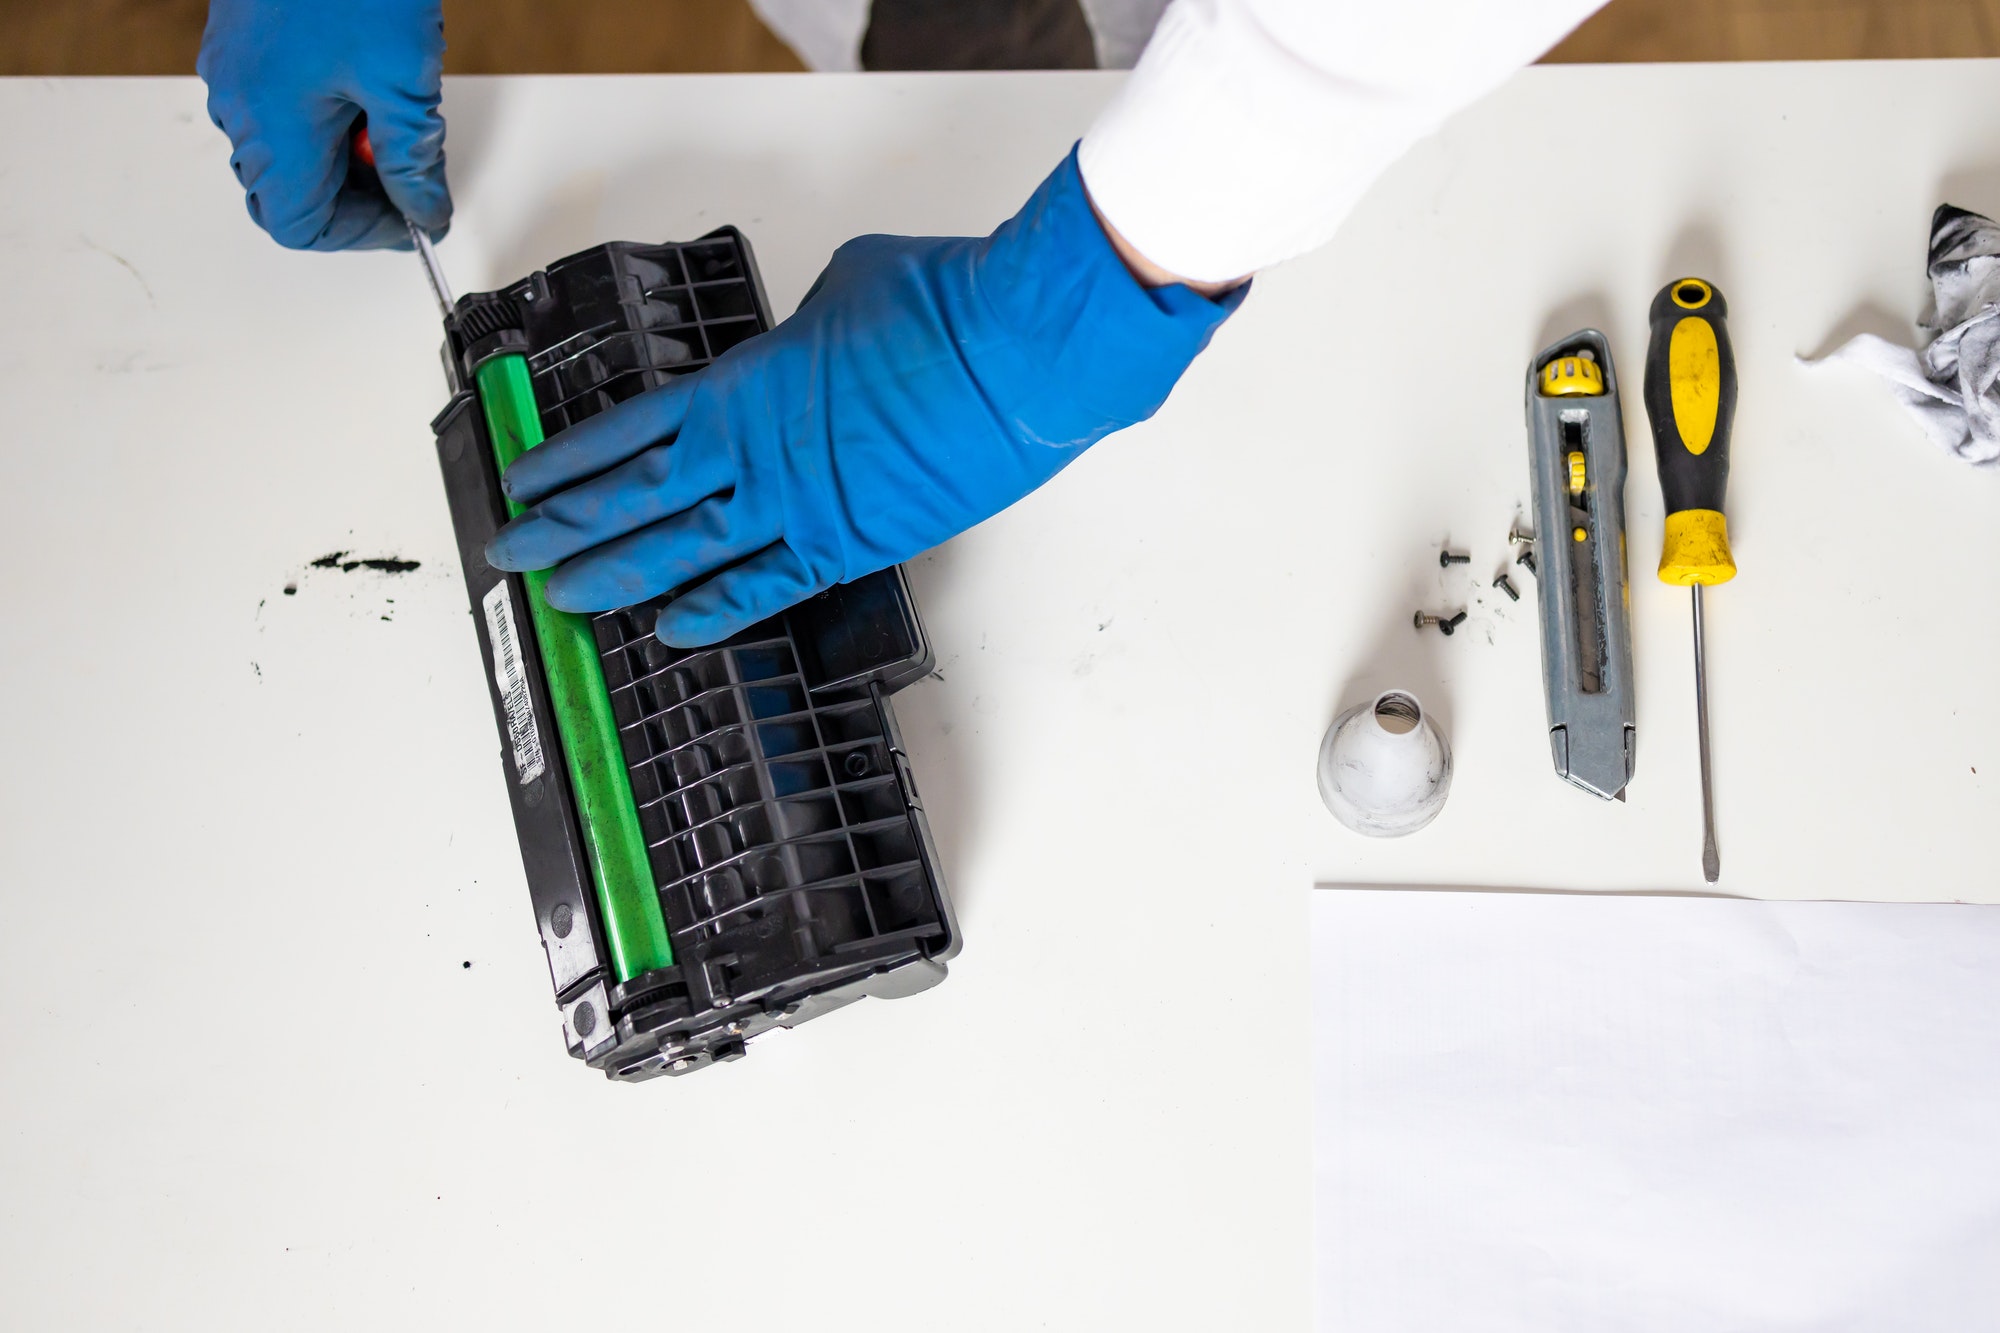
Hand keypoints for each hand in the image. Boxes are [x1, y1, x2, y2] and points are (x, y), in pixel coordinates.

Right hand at [197, 0, 449, 250]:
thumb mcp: (405, 82)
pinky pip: (279, 106)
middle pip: (289, 191)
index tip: (411, 220)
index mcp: (270, 127)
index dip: (363, 234)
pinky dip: (325, 118)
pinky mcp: (244, 42)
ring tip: (394, 119)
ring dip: (342, 156)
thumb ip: (414, 161)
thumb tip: (424, 209)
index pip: (301, 224)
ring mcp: (233, 70)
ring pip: (285, 151)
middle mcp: (238, 103)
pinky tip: (368, 88)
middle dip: (355, 197)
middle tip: (410, 177)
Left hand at [484, 148, 1243, 646]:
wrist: (1018, 353)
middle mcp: (754, 453)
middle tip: (513, 550)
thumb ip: (805, 325)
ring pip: (681, 553)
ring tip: (563, 599)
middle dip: (565, 526)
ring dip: (617, 577)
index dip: (569, 461)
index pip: (630, 431)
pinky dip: (716, 613)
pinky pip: (766, 590)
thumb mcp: (849, 285)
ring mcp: (797, 507)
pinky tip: (672, 632)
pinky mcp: (851, 546)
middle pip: (634, 498)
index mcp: (744, 382)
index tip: (525, 479)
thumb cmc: (944, 307)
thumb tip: (806, 340)